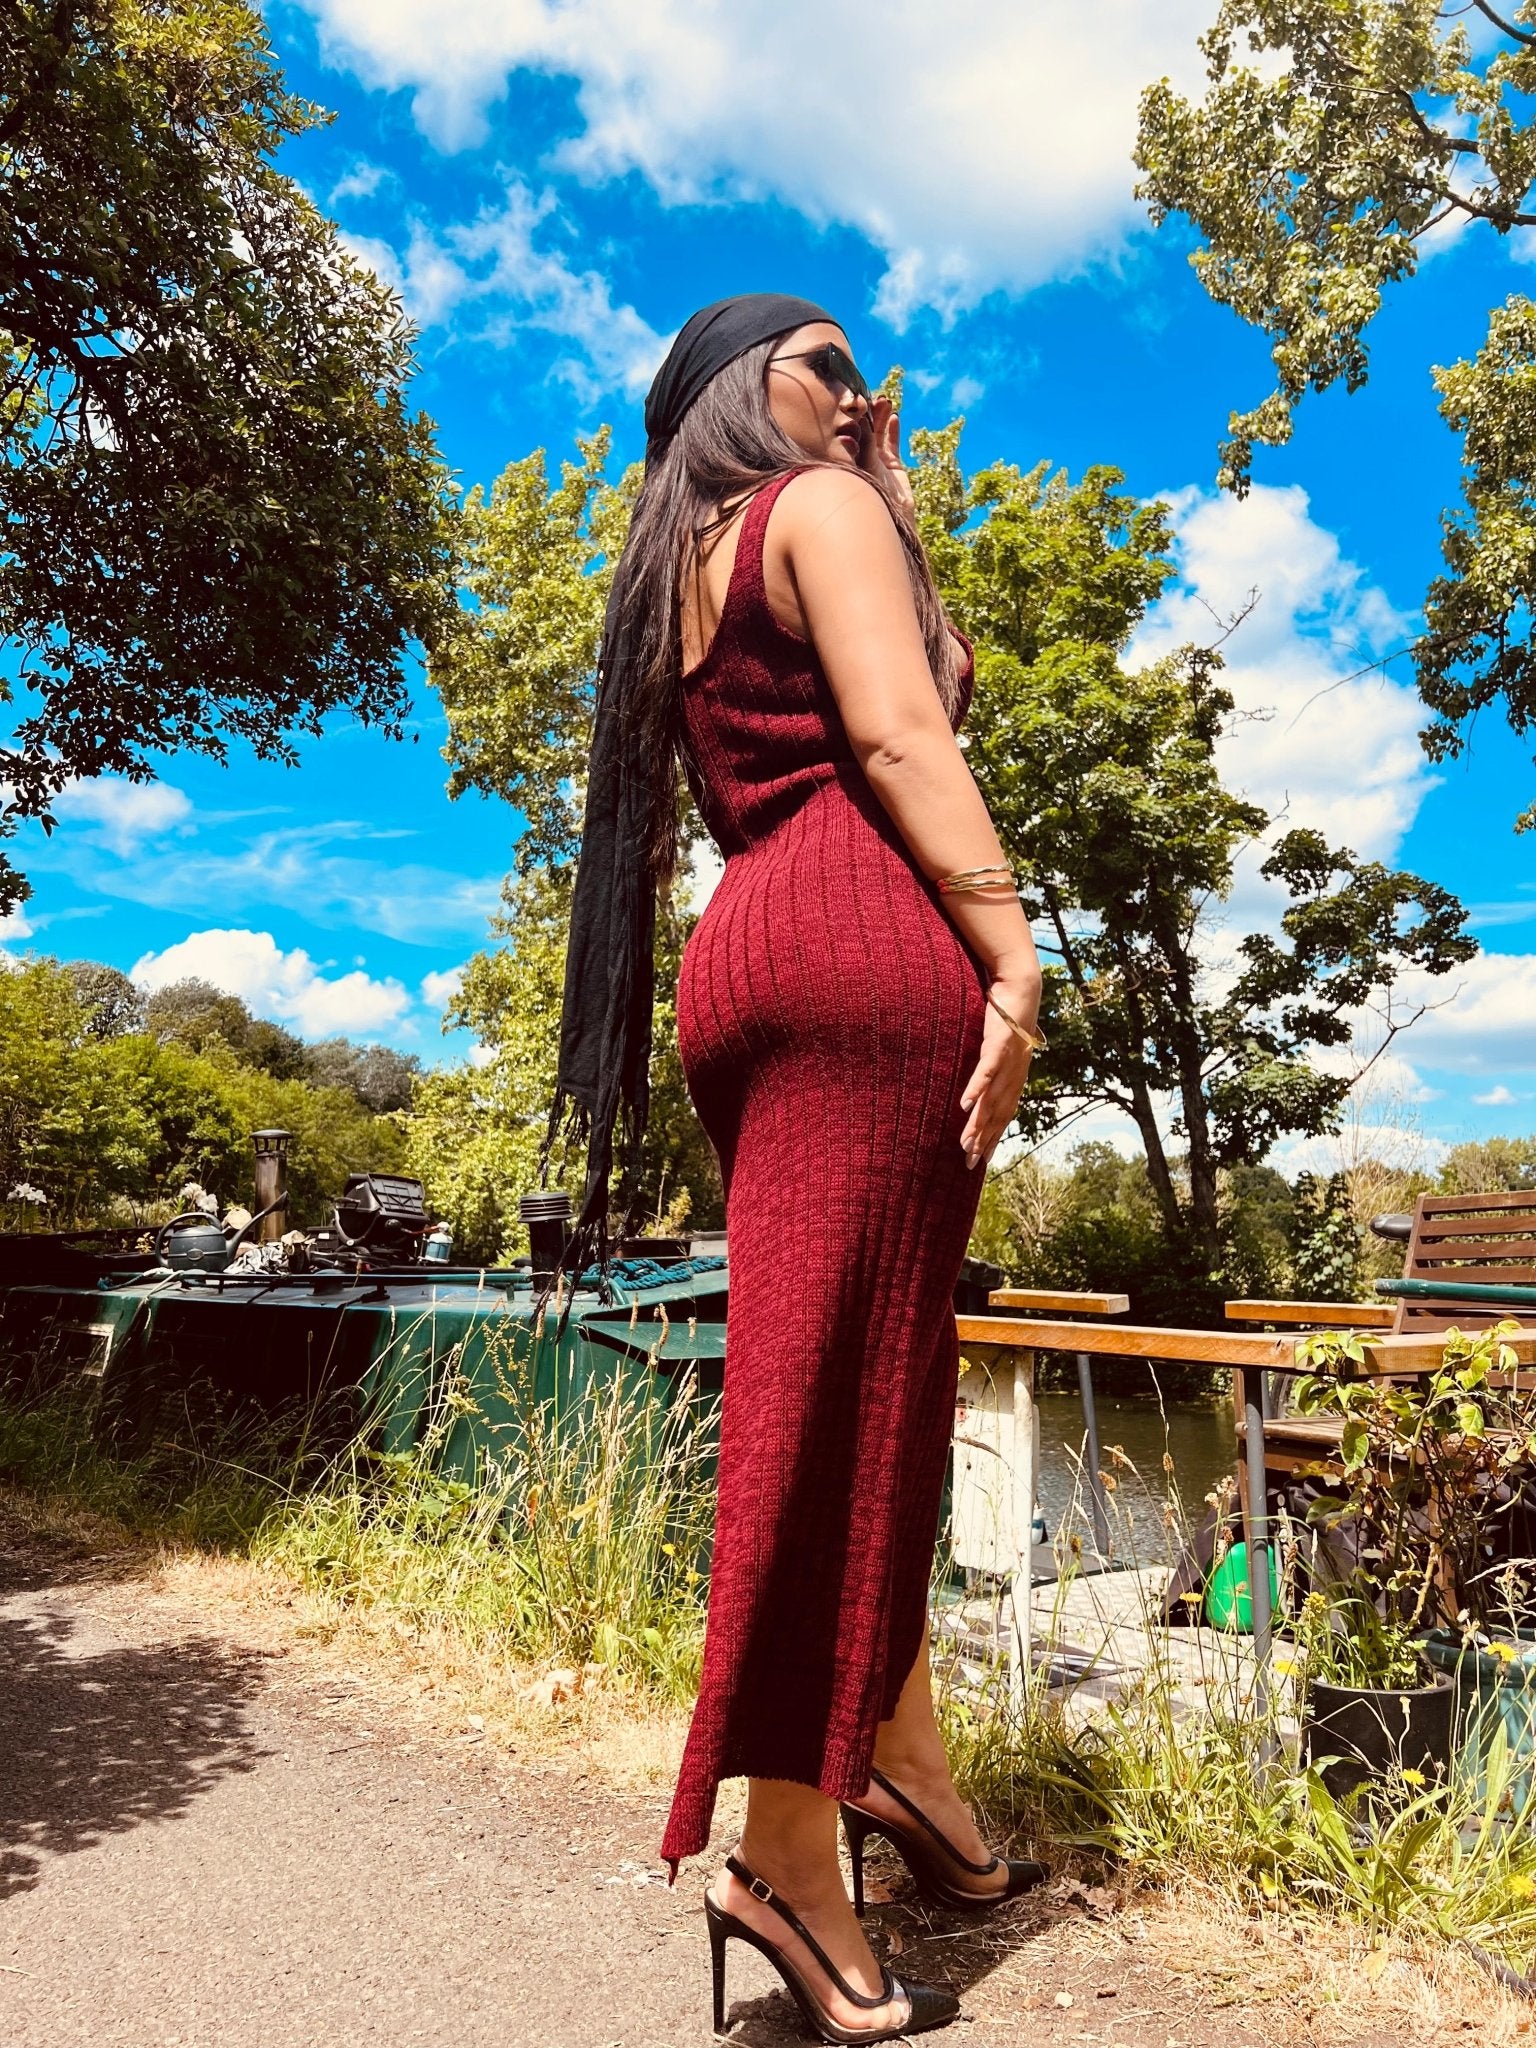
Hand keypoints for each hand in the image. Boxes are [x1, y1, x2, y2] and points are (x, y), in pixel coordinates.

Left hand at [859, 395, 913, 514]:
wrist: (893, 517)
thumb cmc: (873, 496)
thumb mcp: (867, 469)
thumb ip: (864, 448)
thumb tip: (857, 425)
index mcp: (849, 461)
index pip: (851, 434)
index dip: (855, 418)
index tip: (856, 401)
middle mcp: (862, 460)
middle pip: (865, 431)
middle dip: (871, 414)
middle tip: (874, 398)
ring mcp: (878, 462)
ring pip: (880, 435)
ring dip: (883, 418)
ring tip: (887, 402)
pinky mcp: (893, 466)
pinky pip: (892, 444)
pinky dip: (893, 431)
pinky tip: (894, 417)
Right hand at [958, 1001, 1031, 1171]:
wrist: (1022, 988)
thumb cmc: (1008, 1017)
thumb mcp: (1000, 1047)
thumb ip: (992, 1066)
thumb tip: (982, 1080)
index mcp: (1014, 1078)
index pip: (1004, 1115)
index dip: (994, 1139)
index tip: (982, 1161)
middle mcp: (1014, 1075)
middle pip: (997, 1114)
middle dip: (984, 1140)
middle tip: (970, 1164)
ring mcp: (1007, 1061)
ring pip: (991, 1098)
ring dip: (979, 1122)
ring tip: (966, 1145)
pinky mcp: (999, 1044)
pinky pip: (986, 1070)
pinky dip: (977, 1088)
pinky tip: (965, 1105)